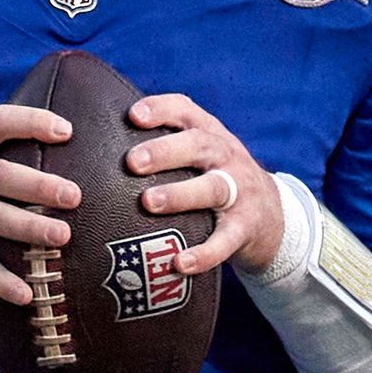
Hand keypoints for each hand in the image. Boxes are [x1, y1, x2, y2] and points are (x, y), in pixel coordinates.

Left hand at [125, 94, 283, 276]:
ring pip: (212, 188)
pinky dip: (204, 253)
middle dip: (164, 151)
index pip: (186, 111)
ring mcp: (239, 191)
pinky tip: (179, 262)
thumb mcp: (200, 154)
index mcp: (209, 134)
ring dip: (180, 195)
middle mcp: (226, 156)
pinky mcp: (246, 227)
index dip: (161, 110)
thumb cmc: (217, 178)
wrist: (272, 215)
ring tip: (148, 203)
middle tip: (132, 162)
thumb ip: (165, 144)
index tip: (133, 116)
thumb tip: (98, 145)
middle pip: (198, 145)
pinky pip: (226, 241)